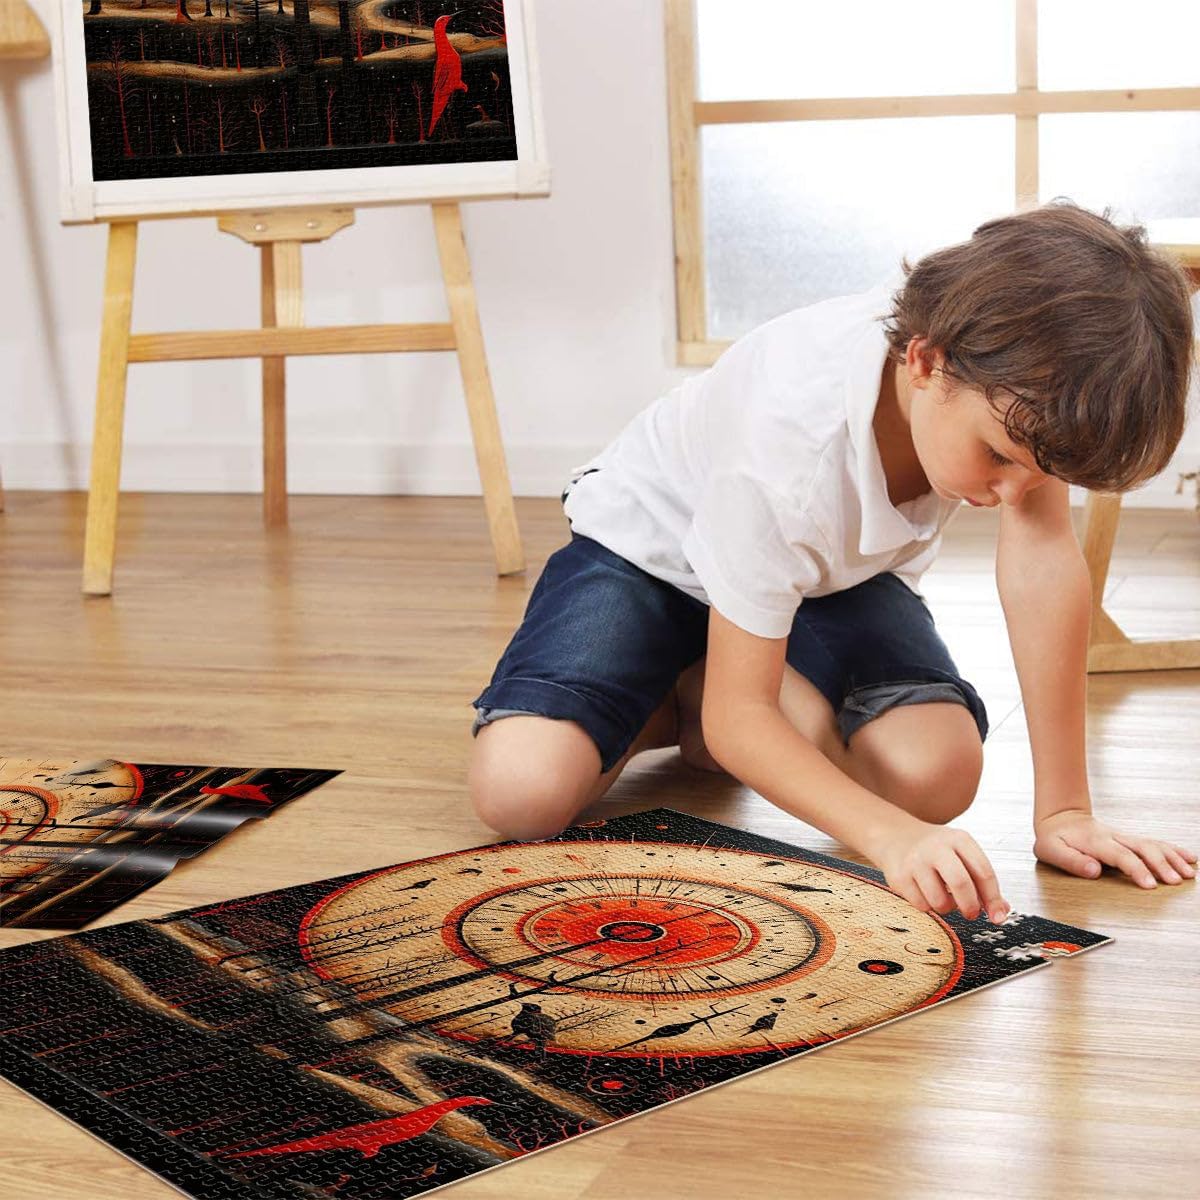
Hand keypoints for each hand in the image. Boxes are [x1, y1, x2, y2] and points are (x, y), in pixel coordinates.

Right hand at [869, 817, 1009, 923]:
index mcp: (959, 840)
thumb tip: (1001, 910)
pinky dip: (928, 906)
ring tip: (943, 897)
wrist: (896, 836)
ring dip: (946, 908)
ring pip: (940, 901)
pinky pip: (921, 905)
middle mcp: (936, 847)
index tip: (998, 916)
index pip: (983, 872)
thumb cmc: (935, 849)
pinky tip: (925, 893)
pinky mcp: (899, 876)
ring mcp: (915, 861)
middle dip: (970, 906)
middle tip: (971, 913)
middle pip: (961, 883)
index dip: (993, 899)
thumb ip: (982, 881)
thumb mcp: (962, 854)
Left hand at [1033, 809, 1197, 887]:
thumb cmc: (1054, 837)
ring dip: (1171, 858)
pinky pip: (1154, 842)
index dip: (1137, 869)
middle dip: (1161, 864)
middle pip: (1142, 848)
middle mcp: (1113, 837)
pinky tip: (1188, 858)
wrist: (1060, 817)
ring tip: (1188, 873)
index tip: (1150, 884)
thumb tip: (1095, 871)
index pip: (1121, 856)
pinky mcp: (1129, 839)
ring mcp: (1123, 837)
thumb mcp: (1050, 850)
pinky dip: (1173, 850)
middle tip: (1175, 881)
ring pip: (1152, 844)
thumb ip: (1071, 861)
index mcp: (1095, 841)